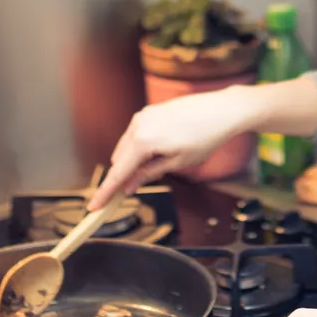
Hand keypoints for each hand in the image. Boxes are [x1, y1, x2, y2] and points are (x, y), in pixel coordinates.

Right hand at [88, 87, 261, 208]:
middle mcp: (138, 125)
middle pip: (119, 160)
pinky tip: (160, 151)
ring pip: (126, 147)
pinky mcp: (149, 111)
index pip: (118, 173)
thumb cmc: (205, 136)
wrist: (222, 110)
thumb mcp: (177, 163)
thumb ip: (149, 174)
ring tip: (161, 165)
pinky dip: (139, 148)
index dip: (105, 192)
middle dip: (123, 176)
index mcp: (143, 140)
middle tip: (133, 191)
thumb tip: (129, 186)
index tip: (94, 207)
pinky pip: (135, 135)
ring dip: (133, 162)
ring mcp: (143, 115)